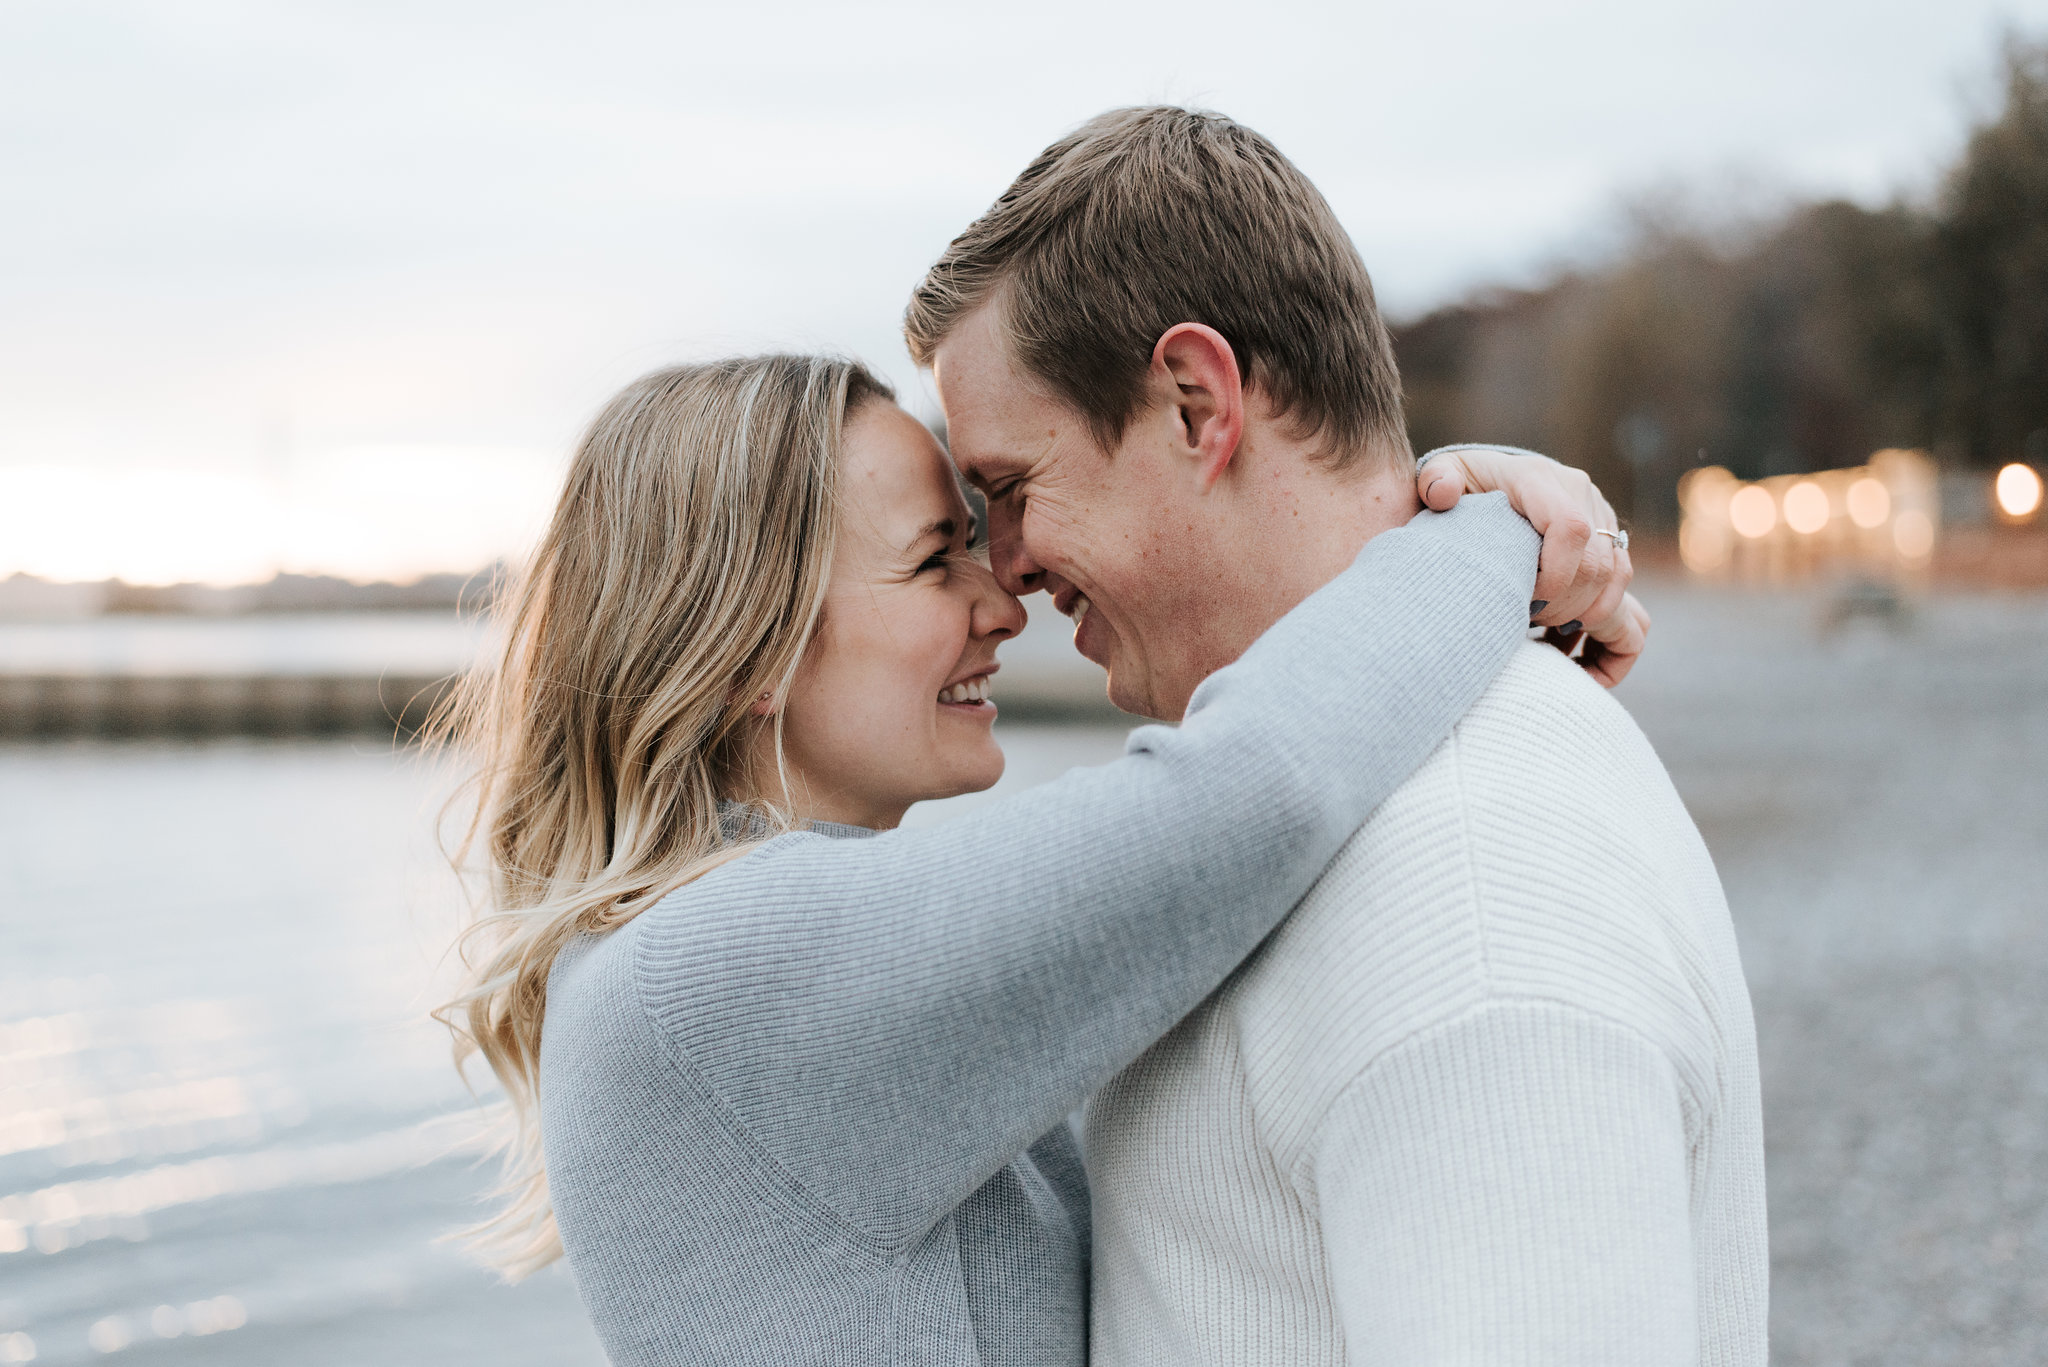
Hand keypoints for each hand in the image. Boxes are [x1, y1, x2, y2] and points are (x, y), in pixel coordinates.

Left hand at [1416, 445, 1646, 686]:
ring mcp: (1600, 515)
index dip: (1556, 576)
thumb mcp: (1440, 478)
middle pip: (1595, 563)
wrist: (1490, 482)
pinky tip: (1567, 637)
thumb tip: (1442, 494)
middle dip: (1562, 606)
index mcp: (1538, 479)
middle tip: (1524, 623)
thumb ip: (1436, 482)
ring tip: (1542, 630)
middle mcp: (1579, 493)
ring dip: (1583, 615)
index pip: (1570, 528)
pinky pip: (1623, 583)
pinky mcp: (1609, 538)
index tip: (1525, 604)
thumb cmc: (1460, 488)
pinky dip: (1602, 617)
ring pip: (1616, 577)